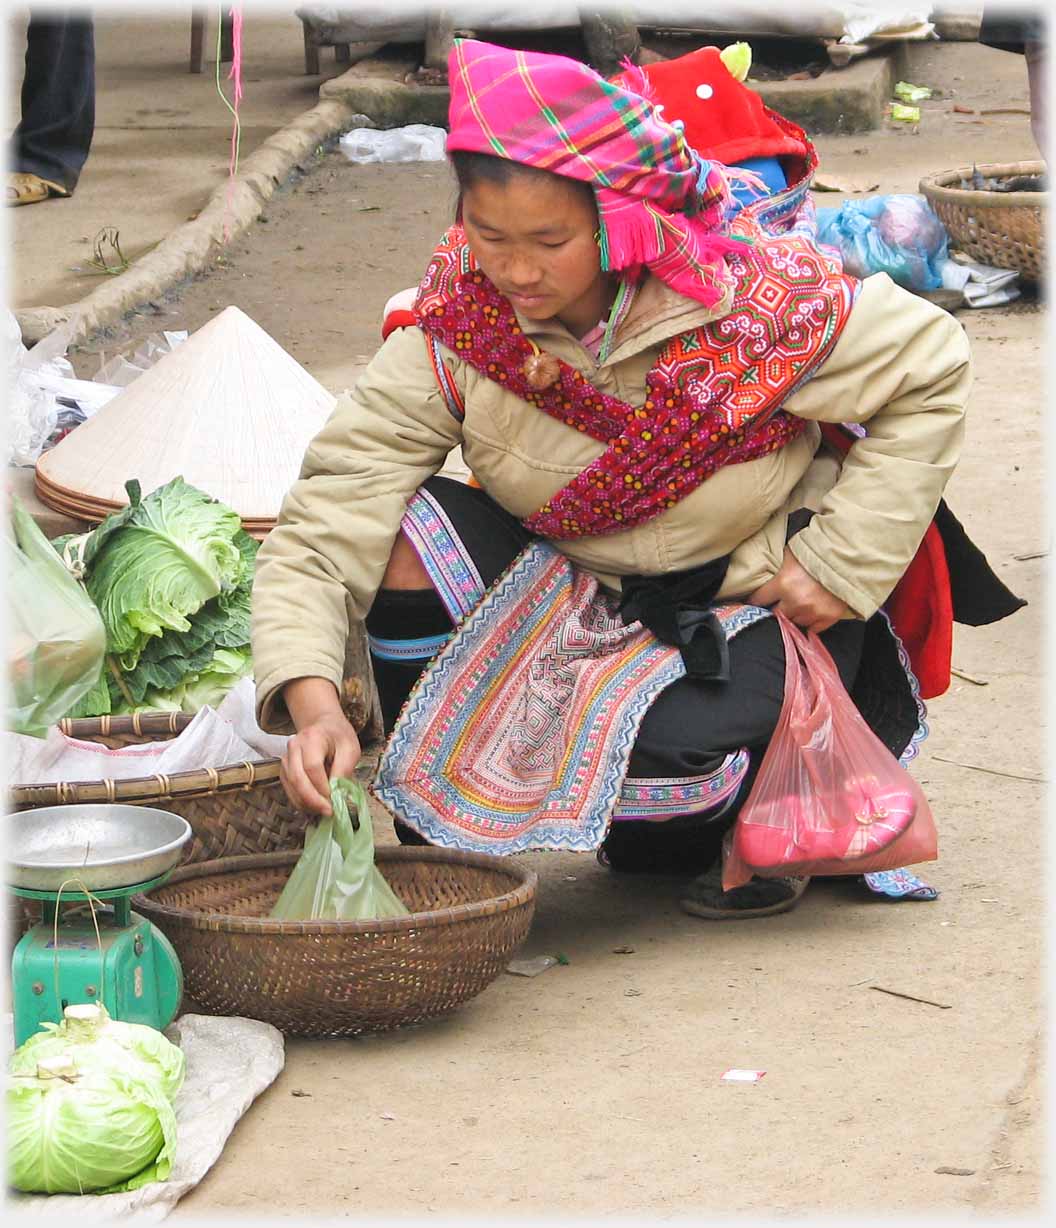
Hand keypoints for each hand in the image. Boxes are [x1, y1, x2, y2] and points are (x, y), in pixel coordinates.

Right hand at [279, 678, 361, 814]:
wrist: (323, 726)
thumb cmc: (338, 737)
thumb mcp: (350, 749)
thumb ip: (344, 770)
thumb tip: (337, 794)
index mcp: (312, 737)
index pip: (312, 767)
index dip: (322, 787)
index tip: (334, 800)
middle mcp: (294, 746)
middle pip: (297, 779)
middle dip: (313, 800)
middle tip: (328, 811)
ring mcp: (286, 758)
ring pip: (291, 786)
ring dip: (307, 803)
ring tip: (324, 810)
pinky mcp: (284, 769)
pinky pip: (289, 789)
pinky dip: (301, 801)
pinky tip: (315, 805)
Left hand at [748, 547, 852, 634]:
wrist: (848, 557)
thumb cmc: (818, 553)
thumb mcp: (791, 554)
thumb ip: (777, 564)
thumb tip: (762, 568)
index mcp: (783, 583)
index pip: (759, 600)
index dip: (755, 601)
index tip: (755, 602)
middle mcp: (796, 601)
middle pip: (776, 615)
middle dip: (777, 608)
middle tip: (780, 603)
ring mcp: (812, 611)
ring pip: (794, 623)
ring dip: (794, 615)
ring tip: (799, 605)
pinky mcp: (828, 617)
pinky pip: (813, 629)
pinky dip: (811, 622)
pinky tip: (811, 612)